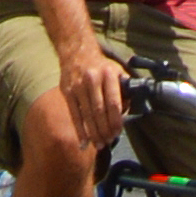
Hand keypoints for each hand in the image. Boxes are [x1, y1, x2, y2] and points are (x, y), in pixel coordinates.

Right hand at [56, 40, 132, 157]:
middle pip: (99, 111)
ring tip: (100, 144)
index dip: (116, 120)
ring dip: (94, 133)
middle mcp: (93, 79)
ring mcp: (78, 86)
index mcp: (108, 73)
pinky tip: (84, 142)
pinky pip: (75, 115)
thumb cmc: (101, 66)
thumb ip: (124, 89)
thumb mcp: (116, 70)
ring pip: (87, 115)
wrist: (77, 52)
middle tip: (109, 141)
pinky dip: (80, 131)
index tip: (118, 131)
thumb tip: (127, 111)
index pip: (113, 101)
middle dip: (105, 129)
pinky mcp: (68, 92)